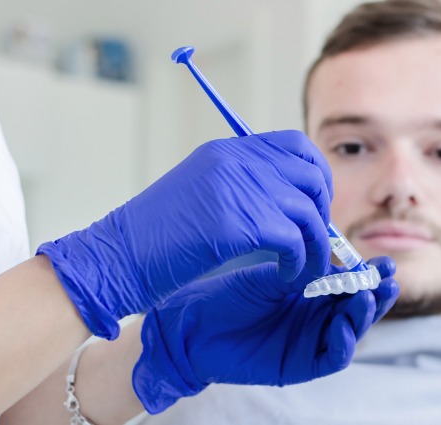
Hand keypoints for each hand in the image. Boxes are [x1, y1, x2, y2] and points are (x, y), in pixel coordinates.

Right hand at [36, 130, 332, 338]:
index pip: (296, 145)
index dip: (318, 174)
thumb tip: (294, 202)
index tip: (318, 205)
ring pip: (307, 211)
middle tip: (316, 242)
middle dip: (323, 213)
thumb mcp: (202, 194)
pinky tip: (287, 276)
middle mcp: (235, 161)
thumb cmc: (157, 237)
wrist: (117, 256)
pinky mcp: (235, 222)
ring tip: (305, 270)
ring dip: (315, 247)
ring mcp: (235, 187)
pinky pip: (293, 240)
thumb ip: (242, 186)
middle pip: (311, 175)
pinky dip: (298, 263)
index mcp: (227, 150)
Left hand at [131, 257, 399, 413]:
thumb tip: (340, 262)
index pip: (348, 284)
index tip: (382, 263)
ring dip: (363, 316)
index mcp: (310, 292)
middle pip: (356, 308)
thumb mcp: (269, 277)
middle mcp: (315, 316)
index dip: (367, 275)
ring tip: (368, 297)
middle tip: (386, 280)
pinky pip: (331, 357)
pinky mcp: (300, 365)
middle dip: (374, 294)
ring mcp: (309, 341)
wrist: (193, 325)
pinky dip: (343, 343)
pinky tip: (344, 328)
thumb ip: (304, 272)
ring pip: (350, 332)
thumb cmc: (227, 296)